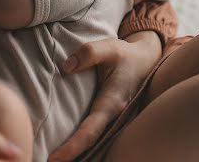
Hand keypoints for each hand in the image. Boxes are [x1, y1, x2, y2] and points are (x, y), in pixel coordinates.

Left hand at [49, 33, 161, 160]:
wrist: (145, 59)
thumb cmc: (125, 54)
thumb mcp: (109, 47)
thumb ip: (88, 53)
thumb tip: (66, 68)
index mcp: (112, 102)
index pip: (90, 131)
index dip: (72, 146)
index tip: (53, 158)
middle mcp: (114, 116)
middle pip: (91, 144)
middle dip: (71, 156)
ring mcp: (113, 118)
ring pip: (94, 141)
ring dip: (76, 152)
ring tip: (53, 160)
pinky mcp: (109, 116)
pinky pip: (95, 134)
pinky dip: (81, 143)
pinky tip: (67, 148)